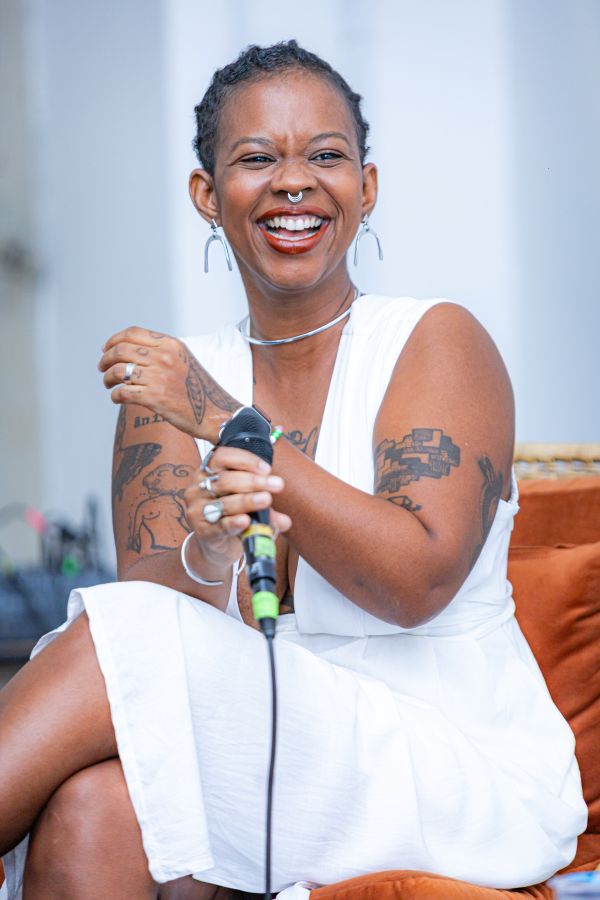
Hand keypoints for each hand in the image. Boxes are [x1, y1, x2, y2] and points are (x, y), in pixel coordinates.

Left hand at [99, 326, 239, 441]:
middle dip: (105, 360)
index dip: (113, 340)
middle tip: (103, 369)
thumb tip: (130, 351)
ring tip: (109, 385)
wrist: (215, 413)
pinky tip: (118, 399)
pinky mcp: (155, 398)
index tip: (106, 350)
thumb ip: (162, 352)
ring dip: (108, 378)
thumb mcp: (184, 360)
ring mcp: (159, 377)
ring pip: (118, 371)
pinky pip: (123, 392)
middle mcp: (164, 357)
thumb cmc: (198, 390)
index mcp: (171, 345)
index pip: (132, 333)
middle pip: (121, 350)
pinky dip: (115, 396)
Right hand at [183, 446, 291, 572]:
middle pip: (226, 480)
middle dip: (254, 482)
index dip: (246, 460)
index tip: (267, 469)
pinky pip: (219, 525)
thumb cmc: (233, 514)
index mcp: (209, 472)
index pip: (222, 457)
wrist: (216, 543)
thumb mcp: (249, 505)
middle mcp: (198, 487)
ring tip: (266, 500)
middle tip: (277, 485)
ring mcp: (197, 509)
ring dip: (247, 500)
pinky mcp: (201, 530)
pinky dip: (233, 522)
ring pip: (224, 502)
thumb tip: (286, 521)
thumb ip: (266, 508)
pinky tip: (245, 521)